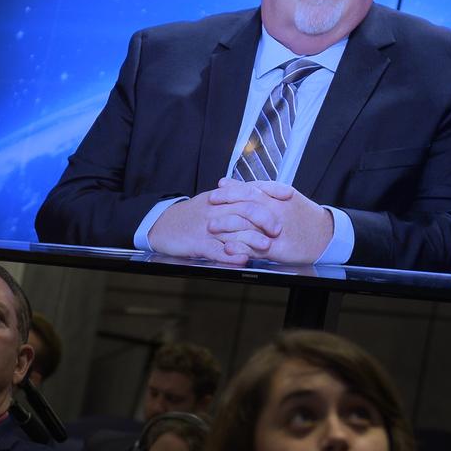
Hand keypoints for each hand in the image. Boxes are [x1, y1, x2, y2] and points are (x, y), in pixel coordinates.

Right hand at [147, 191, 271, 264]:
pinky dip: (229, 256)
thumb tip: (261, 195)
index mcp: (221, 198)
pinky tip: (242, 260)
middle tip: (278, 229)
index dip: (270, 191)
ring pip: (232, 230)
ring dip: (251, 238)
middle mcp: (216, 210)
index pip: (249, 190)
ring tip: (266, 246)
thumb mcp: (213, 203)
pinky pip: (215, 250)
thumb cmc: (192, 216)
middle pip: (244, 209)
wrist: (162, 225)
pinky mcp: (197, 244)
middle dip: (264, 218)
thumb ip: (235, 199)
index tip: (289, 194)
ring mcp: (207, 227)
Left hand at [208, 179, 333, 263]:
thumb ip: (261, 189)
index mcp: (277, 198)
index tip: (217, 190)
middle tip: (208, 206)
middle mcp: (276, 211)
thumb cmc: (303, 216)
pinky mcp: (277, 248)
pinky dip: (241, 247)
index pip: (251, 190)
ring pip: (249, 225)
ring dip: (228, 226)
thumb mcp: (286, 196)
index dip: (232, 190)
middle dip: (226, 205)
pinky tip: (228, 248)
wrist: (325, 236)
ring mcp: (276, 230)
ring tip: (211, 227)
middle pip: (246, 204)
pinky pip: (256, 247)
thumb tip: (234, 183)